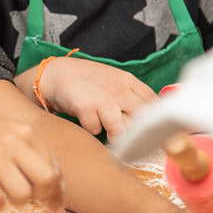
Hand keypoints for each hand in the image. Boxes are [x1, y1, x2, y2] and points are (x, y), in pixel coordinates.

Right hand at [0, 108, 63, 212]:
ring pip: (22, 194)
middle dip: (42, 197)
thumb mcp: (9, 136)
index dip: (57, 193)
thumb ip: (32, 159)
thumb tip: (55, 201)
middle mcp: (12, 141)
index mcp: (25, 133)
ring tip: (5, 193)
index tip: (54, 208)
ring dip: (16, 203)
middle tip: (29, 199)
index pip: (54, 168)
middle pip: (46, 180)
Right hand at [29, 58, 156, 141]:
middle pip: (142, 116)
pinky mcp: (84, 107)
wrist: (56, 73)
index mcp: (127, 81)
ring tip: (112, 136)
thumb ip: (129, 93)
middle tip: (134, 139)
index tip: (153, 129)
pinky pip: (95, 129)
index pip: (152, 101)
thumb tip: (147, 114)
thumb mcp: (113, 80)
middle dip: (139, 131)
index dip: (155, 118)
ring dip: (116, 137)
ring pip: (120, 128)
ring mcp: (102, 98)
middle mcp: (118, 89)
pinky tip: (88, 123)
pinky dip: (92, 131)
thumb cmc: (86, 79)